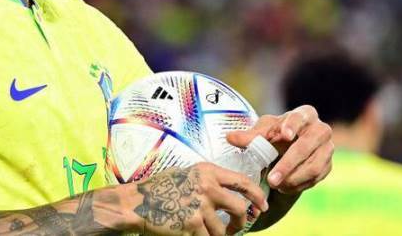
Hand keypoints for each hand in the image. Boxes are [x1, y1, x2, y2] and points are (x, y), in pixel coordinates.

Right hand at [126, 163, 268, 235]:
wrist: (137, 202)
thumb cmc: (160, 187)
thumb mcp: (188, 174)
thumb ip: (209, 180)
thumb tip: (231, 193)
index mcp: (208, 172)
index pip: (242, 182)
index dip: (257, 195)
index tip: (263, 205)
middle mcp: (207, 187)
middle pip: (240, 208)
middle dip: (242, 222)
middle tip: (237, 228)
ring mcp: (200, 207)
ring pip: (223, 230)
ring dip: (219, 235)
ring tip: (208, 233)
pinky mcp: (192, 225)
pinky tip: (195, 235)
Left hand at [226, 105, 332, 194]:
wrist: (290, 149)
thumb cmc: (275, 134)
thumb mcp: (262, 133)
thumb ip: (249, 136)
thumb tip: (230, 138)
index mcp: (304, 114)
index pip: (300, 117)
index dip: (292, 125)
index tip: (284, 135)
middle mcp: (321, 129)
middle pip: (308, 145)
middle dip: (288, 164)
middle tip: (271, 179)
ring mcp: (327, 148)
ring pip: (314, 166)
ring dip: (293, 178)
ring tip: (275, 185)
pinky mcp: (328, 165)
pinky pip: (315, 179)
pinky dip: (298, 185)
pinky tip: (284, 188)